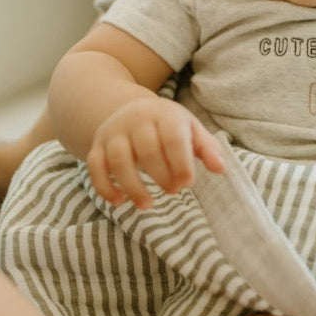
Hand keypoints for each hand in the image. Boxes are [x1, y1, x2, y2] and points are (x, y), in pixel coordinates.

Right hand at [87, 97, 224, 207]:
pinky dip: (104, 186)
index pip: (173, 138)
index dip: (181, 163)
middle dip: (161, 175)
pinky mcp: (98, 146)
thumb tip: (220, 168)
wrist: (133, 110)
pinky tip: (119, 201)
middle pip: (147, 149)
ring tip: (147, 204)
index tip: (187, 183)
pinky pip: (95, 166)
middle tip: (173, 190)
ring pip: (119, 159)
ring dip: (132, 186)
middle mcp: (137, 121)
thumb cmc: (169, 126)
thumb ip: (206, 148)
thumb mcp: (190, 129)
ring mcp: (114, 132)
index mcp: (165, 115)